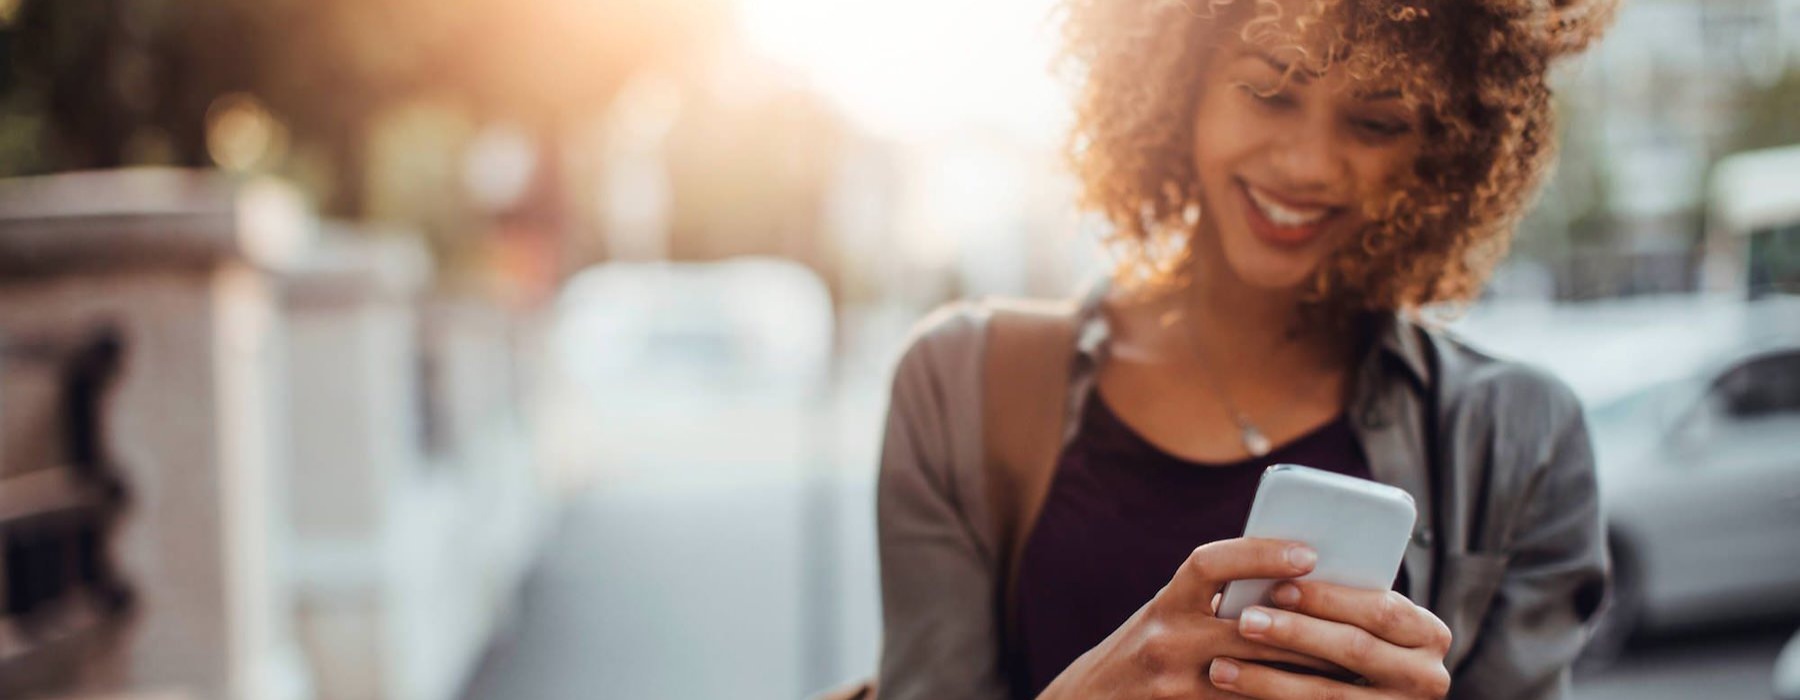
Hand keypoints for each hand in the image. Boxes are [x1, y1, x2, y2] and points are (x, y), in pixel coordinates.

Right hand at [1038, 538, 1336, 699]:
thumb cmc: (1145, 652)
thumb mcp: (1168, 615)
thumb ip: (1214, 599)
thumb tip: (1287, 578)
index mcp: (1166, 604)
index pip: (1209, 565)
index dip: (1258, 554)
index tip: (1308, 553)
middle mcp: (1166, 641)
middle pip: (1250, 628)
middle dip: (1307, 625)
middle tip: (1358, 620)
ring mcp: (1176, 686)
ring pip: (1258, 677)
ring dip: (1307, 671)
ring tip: (1352, 664)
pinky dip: (1282, 698)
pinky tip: (1313, 696)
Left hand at [1207, 580, 1453, 698]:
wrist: (1372, 695)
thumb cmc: (1359, 638)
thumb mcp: (1366, 618)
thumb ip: (1342, 600)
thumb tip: (1279, 569)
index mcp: (1428, 633)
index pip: (1380, 609)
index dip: (1329, 598)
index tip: (1279, 587)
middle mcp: (1426, 677)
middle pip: (1354, 650)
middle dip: (1295, 634)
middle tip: (1245, 621)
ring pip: (1328, 696)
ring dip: (1269, 680)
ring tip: (1221, 667)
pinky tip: (1238, 695)